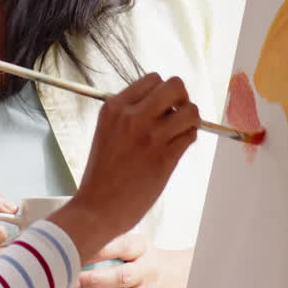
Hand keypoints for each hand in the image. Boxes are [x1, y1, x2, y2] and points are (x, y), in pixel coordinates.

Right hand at [49, 73, 198, 262]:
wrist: (96, 208)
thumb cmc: (102, 173)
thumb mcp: (106, 131)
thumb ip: (128, 114)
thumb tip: (161, 105)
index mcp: (114, 108)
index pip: (152, 79)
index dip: (163, 92)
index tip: (162, 106)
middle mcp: (132, 116)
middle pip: (174, 86)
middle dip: (182, 98)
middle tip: (177, 114)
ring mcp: (149, 136)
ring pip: (190, 110)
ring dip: (191, 120)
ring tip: (180, 132)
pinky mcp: (164, 157)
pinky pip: (190, 136)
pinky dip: (189, 138)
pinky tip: (178, 147)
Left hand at [72, 233, 192, 287]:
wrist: (174, 274)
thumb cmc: (142, 257)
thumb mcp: (133, 243)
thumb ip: (110, 241)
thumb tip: (70, 235)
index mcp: (140, 246)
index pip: (119, 246)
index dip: (97, 250)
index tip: (74, 251)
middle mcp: (146, 268)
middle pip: (121, 275)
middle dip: (94, 279)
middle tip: (70, 281)